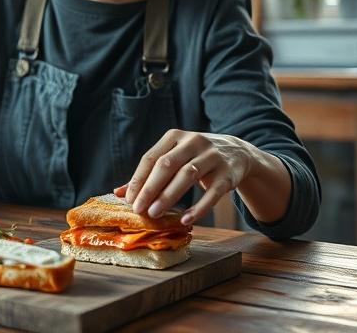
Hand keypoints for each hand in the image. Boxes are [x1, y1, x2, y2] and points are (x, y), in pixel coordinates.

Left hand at [114, 129, 255, 225]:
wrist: (237, 152)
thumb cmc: (196, 157)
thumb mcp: (173, 157)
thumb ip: (148, 174)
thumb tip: (119, 193)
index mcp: (174, 137)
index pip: (151, 158)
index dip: (138, 179)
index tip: (128, 200)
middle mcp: (193, 142)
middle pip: (167, 165)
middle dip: (150, 188)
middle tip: (138, 209)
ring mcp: (212, 156)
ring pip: (187, 175)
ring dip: (169, 196)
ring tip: (154, 214)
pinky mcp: (228, 173)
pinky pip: (212, 192)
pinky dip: (199, 207)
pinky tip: (185, 219)